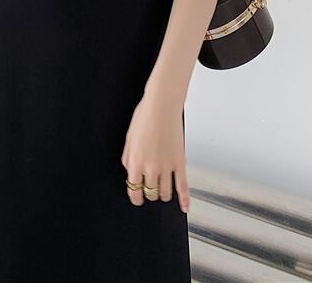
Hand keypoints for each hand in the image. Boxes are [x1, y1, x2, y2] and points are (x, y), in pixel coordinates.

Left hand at [121, 92, 189, 212]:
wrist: (162, 105)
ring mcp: (166, 166)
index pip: (134, 189)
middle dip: (149, 193)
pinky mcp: (180, 162)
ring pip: (165, 194)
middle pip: (150, 193)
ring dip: (163, 194)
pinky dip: (184, 199)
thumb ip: (127, 158)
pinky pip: (183, 186)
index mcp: (135, 162)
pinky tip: (184, 206)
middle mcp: (150, 167)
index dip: (135, 196)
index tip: (137, 198)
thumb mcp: (128, 138)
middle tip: (150, 190)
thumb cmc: (144, 117)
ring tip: (162, 190)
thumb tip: (129, 172)